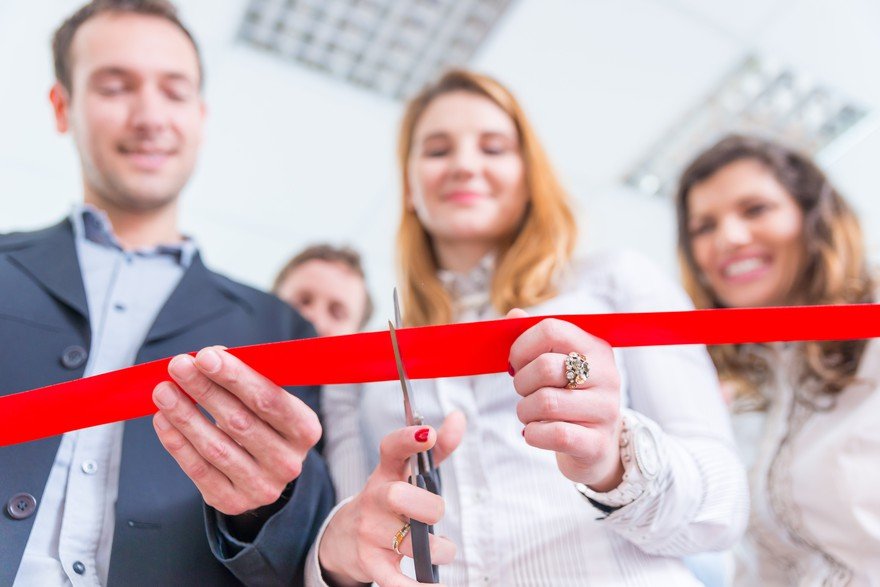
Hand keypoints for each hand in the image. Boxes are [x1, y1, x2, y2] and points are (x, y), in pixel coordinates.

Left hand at [151, 346, 321, 514]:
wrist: (265, 472)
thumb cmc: (264, 423)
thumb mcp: (270, 400)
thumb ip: (246, 378)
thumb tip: (209, 357)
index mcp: (305, 430)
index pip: (270, 400)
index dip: (235, 377)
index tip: (204, 356)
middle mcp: (289, 462)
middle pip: (240, 422)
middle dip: (205, 390)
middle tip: (178, 366)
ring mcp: (262, 486)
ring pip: (216, 448)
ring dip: (185, 415)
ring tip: (163, 391)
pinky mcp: (233, 502)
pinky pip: (199, 471)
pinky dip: (177, 443)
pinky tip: (163, 419)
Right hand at [319, 411, 465, 586]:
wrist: (346, 538)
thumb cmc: (389, 502)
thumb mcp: (406, 474)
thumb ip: (436, 450)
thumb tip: (458, 417)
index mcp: (386, 473)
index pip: (391, 449)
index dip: (409, 440)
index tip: (429, 434)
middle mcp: (374, 499)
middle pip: (399, 496)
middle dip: (429, 507)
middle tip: (435, 514)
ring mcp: (369, 533)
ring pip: (408, 541)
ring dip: (438, 549)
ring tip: (442, 550)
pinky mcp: (371, 563)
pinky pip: (396, 581)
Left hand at [507, 310, 623, 490]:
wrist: (595, 445)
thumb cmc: (568, 397)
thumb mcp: (557, 364)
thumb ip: (535, 339)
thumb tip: (514, 315)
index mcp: (595, 348)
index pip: (552, 330)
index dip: (522, 346)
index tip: (516, 363)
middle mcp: (607, 376)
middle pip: (545, 368)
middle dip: (522, 382)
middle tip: (523, 391)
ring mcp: (606, 410)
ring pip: (546, 403)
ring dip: (525, 410)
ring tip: (531, 413)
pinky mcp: (598, 443)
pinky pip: (555, 433)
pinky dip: (534, 434)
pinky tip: (535, 432)